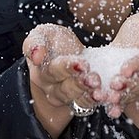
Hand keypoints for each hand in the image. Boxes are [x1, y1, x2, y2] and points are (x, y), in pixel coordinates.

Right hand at [22, 24, 100, 138]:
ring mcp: (67, 96)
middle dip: (81, 83)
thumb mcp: (41, 35)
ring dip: (89, 93)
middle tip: (94, 78)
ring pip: (77, 98)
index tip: (82, 63)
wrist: (63, 51)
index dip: (67, 68)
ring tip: (100, 87)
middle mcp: (53, 88)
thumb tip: (37, 55)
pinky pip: (87, 104)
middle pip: (66, 89)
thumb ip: (34, 43)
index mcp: (42, 72)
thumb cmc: (51, 41)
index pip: (53, 71)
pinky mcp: (81, 99)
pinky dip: (96, 100)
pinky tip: (105, 95)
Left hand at [100, 12, 138, 123]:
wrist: (137, 34)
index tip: (125, 70)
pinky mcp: (124, 86)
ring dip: (121, 98)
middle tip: (115, 86)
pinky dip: (116, 106)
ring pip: (131, 93)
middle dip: (128, 85)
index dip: (137, 66)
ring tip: (110, 99)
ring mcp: (136, 81)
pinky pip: (122, 98)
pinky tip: (110, 110)